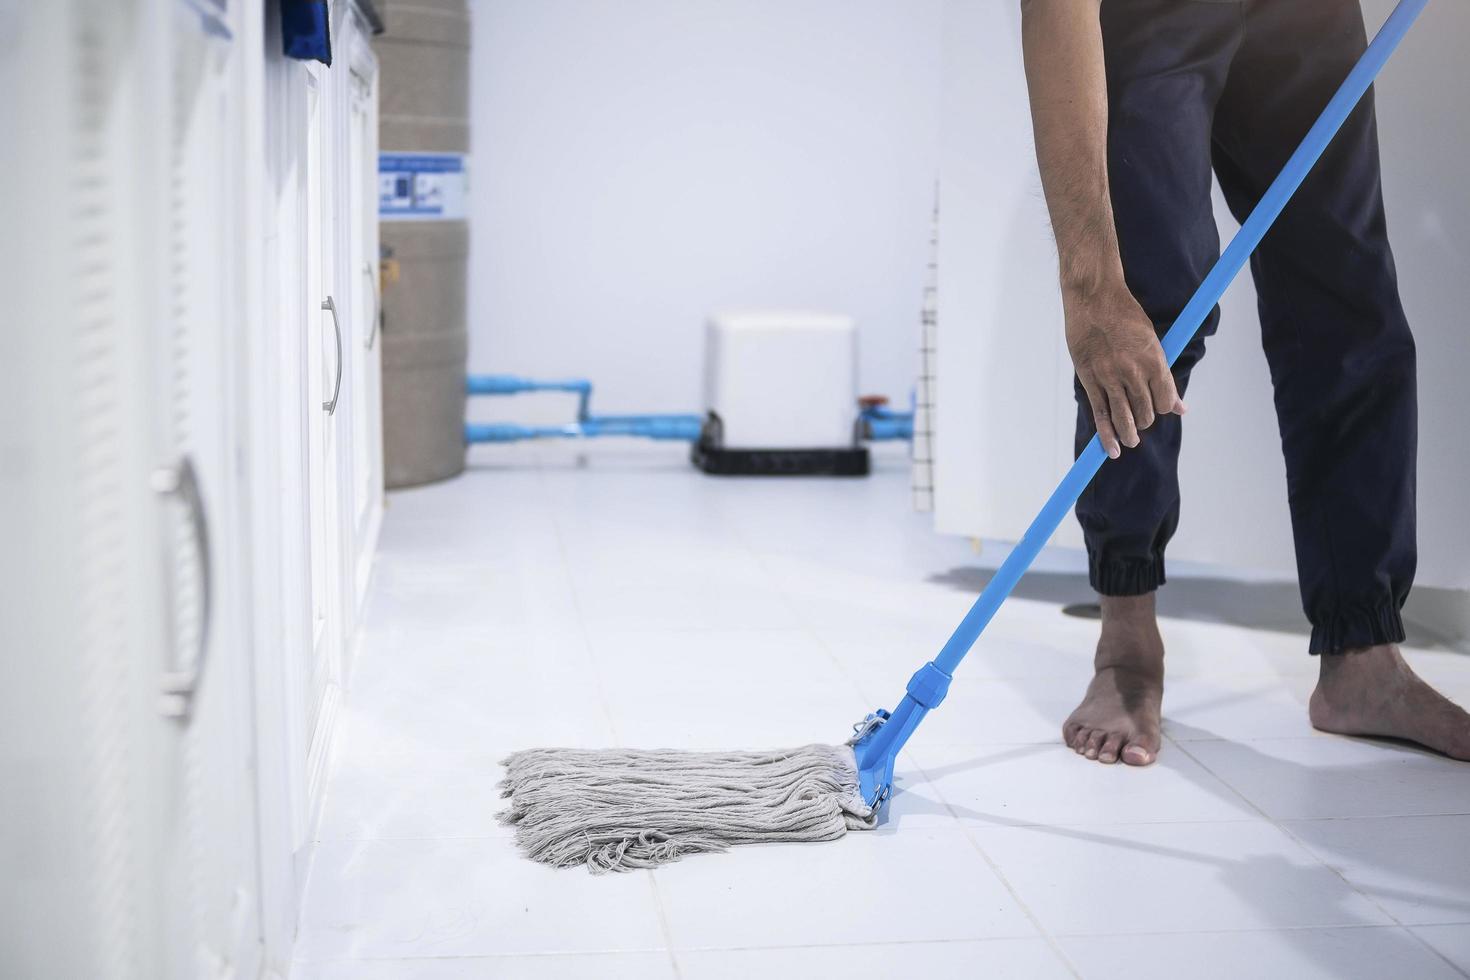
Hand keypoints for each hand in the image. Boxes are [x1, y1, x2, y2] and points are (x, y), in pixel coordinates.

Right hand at [1064, 286, 1185, 457]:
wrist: (1094, 299)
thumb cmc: (1125, 316)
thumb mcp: (1152, 341)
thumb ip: (1163, 377)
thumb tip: (1180, 408)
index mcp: (1154, 360)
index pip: (1165, 401)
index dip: (1163, 408)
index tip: (1157, 406)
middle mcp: (1134, 371)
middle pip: (1145, 412)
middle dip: (1145, 421)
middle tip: (1140, 421)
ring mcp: (1110, 377)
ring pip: (1124, 418)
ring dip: (1129, 435)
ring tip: (1130, 441)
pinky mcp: (1090, 379)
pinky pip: (1101, 414)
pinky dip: (1106, 435)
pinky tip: (1111, 449)